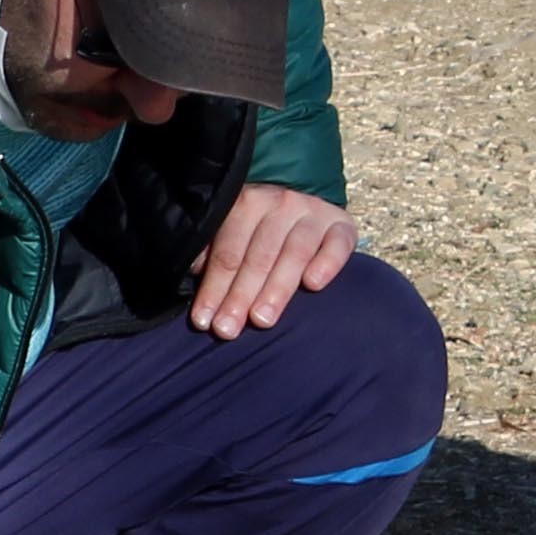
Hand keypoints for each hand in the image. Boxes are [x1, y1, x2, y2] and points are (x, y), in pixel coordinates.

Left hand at [193, 183, 356, 334]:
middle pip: (258, 256)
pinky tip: (313, 285)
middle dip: (240, 296)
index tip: (204, 321)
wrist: (308, 205)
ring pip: (294, 252)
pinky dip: (326, 263)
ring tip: (262, 320)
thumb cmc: (262, 230)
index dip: (214, 288)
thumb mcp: (234, 231)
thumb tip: (192, 276)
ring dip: (277, 288)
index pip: (227, 253)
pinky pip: (337, 244)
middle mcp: (279, 204)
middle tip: (228, 329)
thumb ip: (214, 252)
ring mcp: (313, 213)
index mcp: (246, 204)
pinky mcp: (343, 225)